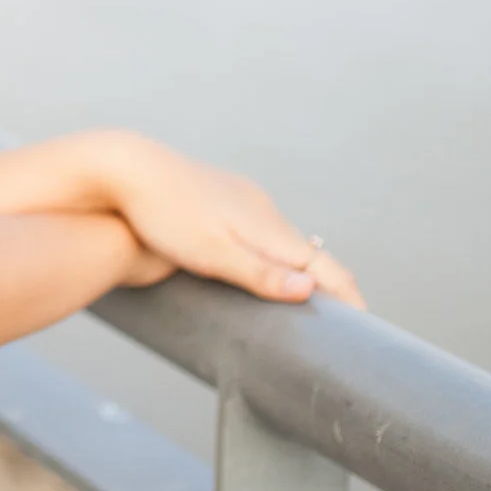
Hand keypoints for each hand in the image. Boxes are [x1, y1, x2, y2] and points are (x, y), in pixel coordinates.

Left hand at [82, 131, 364, 308]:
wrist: (124, 166)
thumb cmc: (162, 215)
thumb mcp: (211, 254)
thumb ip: (260, 274)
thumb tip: (311, 291)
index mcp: (267, 227)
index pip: (324, 267)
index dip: (346, 296)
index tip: (366, 324)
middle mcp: (262, 209)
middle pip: (307, 253)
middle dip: (326, 284)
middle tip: (341, 319)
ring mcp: (241, 198)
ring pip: (280, 239)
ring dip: (296, 266)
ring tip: (305, 297)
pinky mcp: (220, 194)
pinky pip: (256, 228)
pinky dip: (269, 250)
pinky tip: (257, 260)